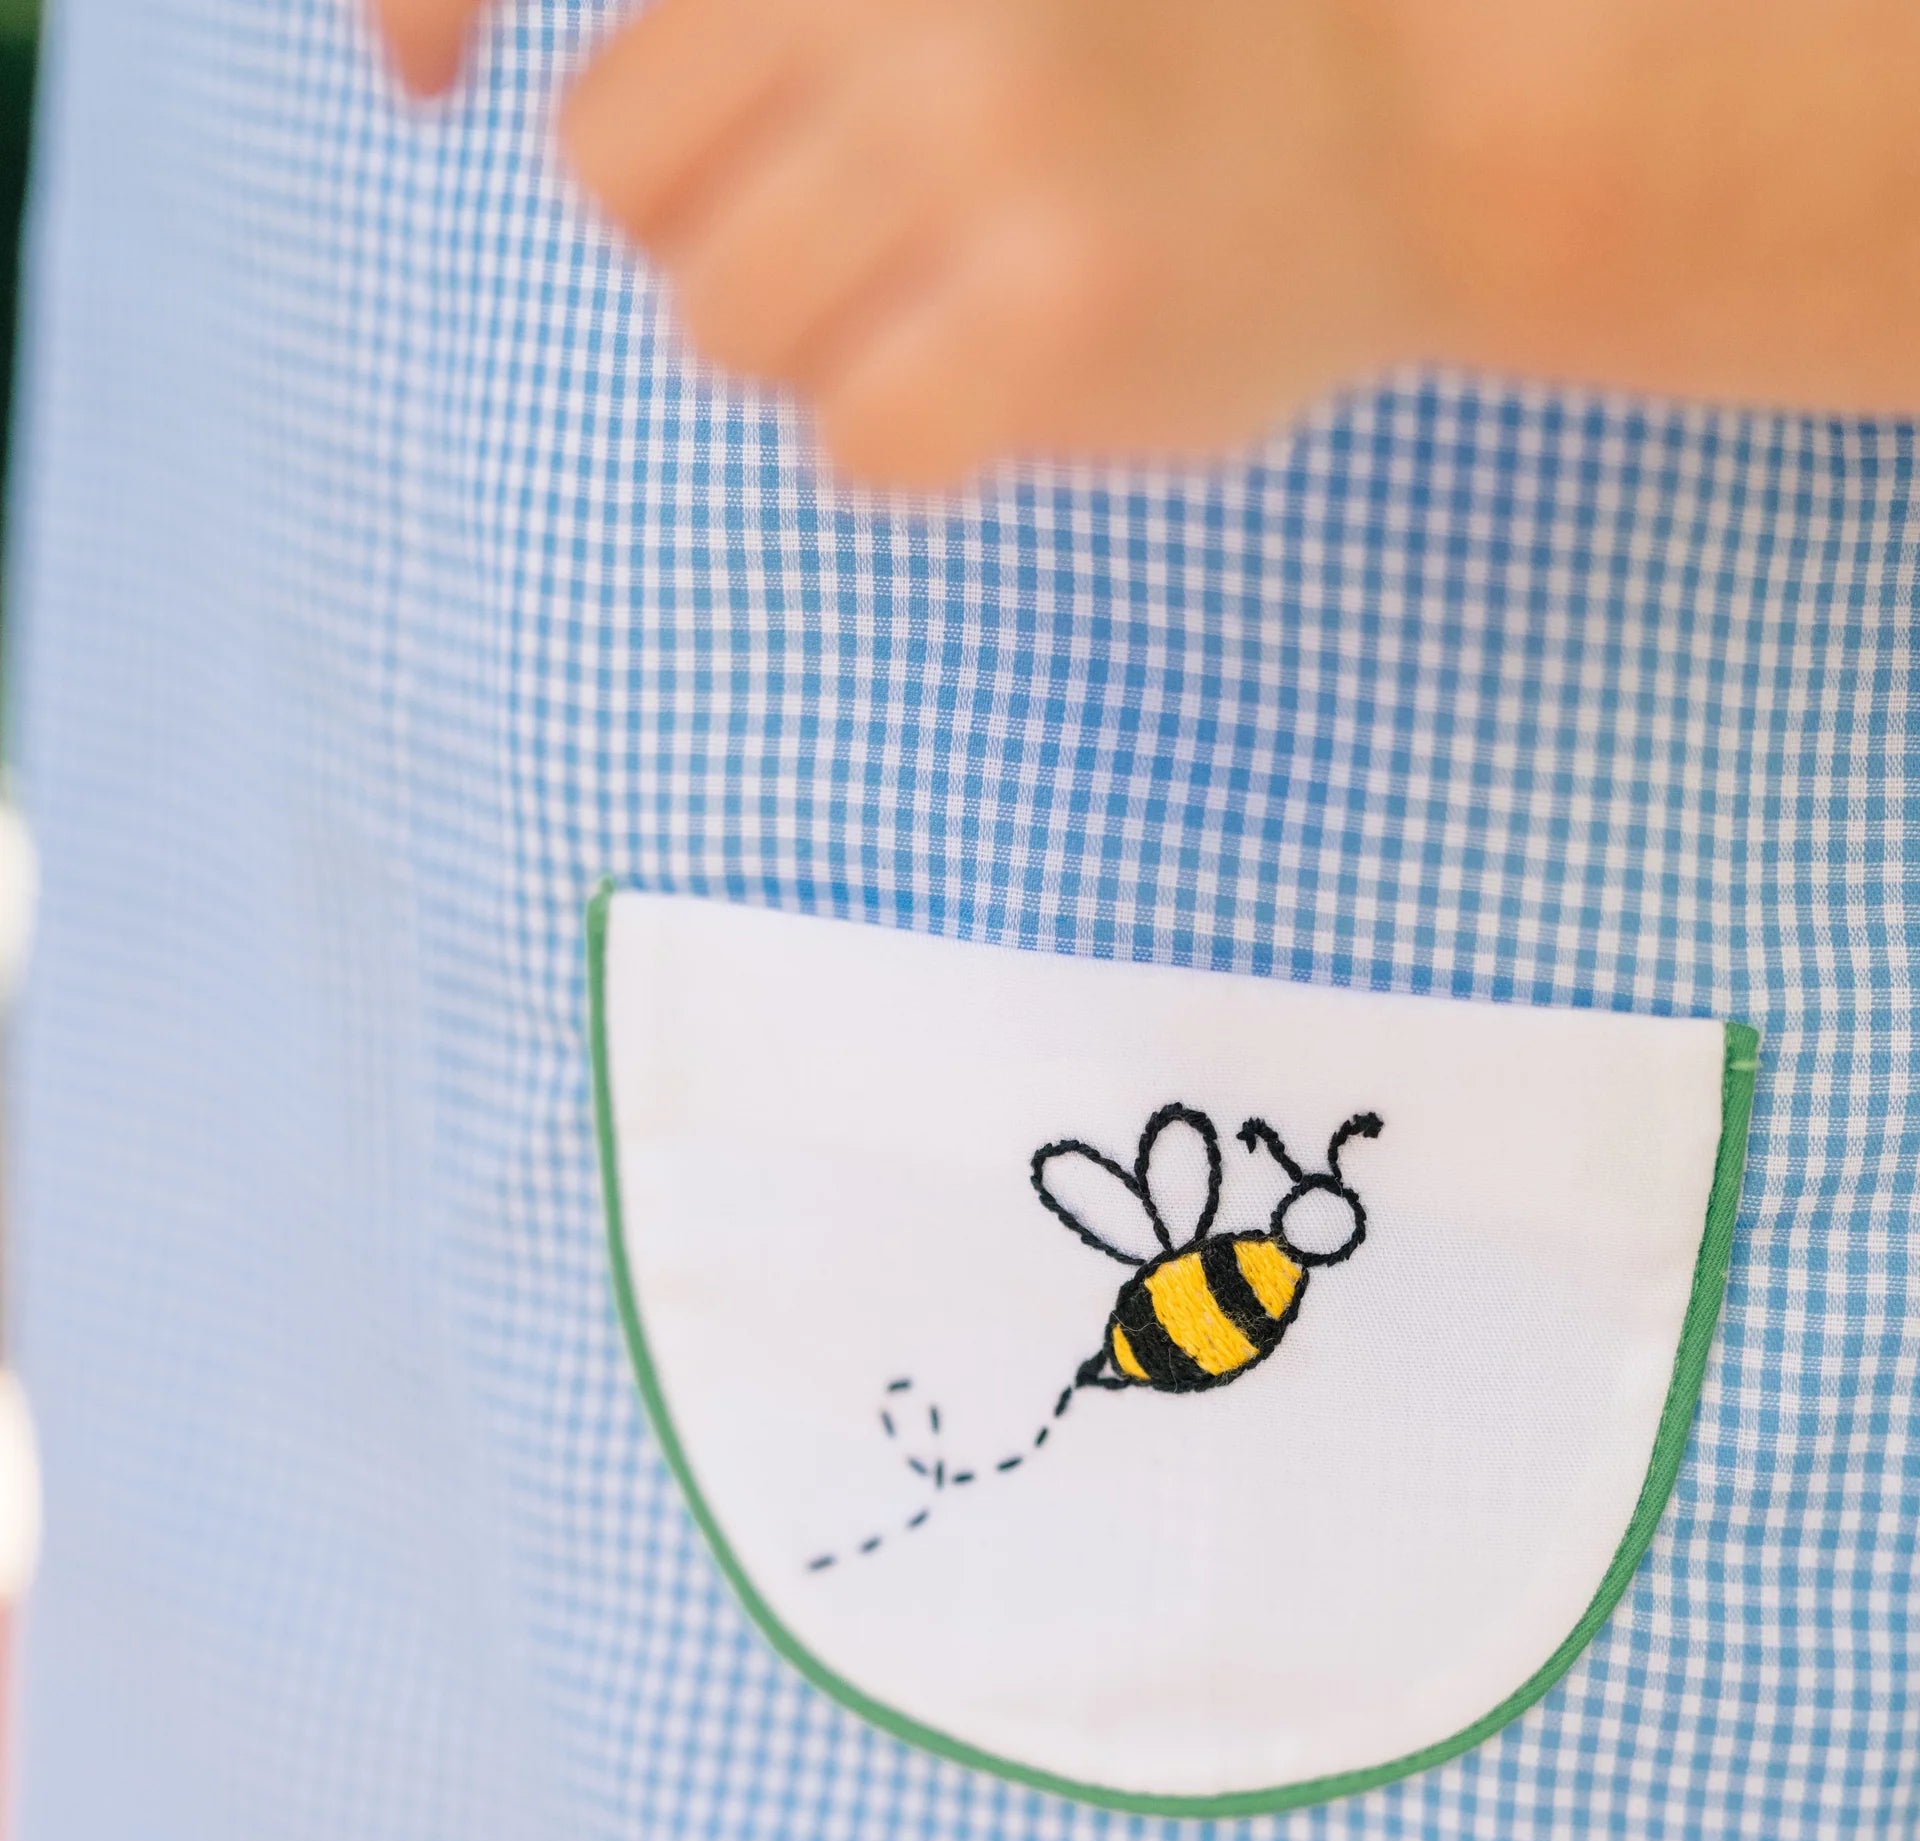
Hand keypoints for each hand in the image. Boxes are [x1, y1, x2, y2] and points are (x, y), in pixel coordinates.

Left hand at [371, 0, 1427, 485]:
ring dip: (810, 344)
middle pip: (625, 182)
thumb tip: (489, 70)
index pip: (601, 59)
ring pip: (728, 327)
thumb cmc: (1164, 42)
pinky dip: (906, 440)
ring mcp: (983, 151)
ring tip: (939, 298)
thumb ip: (785, 16)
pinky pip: (855, 444)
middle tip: (839, 227)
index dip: (453, 31)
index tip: (413, 72)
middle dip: (709, 227)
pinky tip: (995, 384)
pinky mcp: (1050, 319)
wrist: (1429, 117)